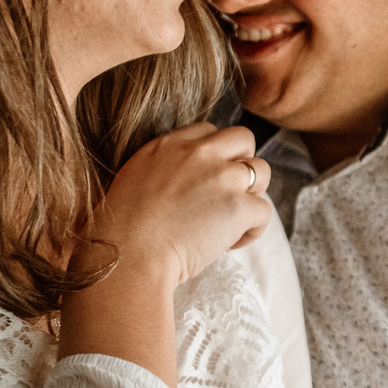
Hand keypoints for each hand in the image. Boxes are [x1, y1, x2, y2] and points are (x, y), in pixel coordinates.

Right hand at [58, 123, 271, 387]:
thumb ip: (164, 170)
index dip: (215, 156)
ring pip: (262, 171)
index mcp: (170, 145)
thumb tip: (183, 186)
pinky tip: (231, 244)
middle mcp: (200, 153)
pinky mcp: (239, 206)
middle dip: (242, 164)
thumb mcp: (134, 180)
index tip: (206, 182)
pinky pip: (264, 211)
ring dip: (253, 194)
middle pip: (243, 139)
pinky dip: (253, 230)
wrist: (127, 255)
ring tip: (232, 221)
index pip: (208, 132)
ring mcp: (222, 177)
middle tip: (228, 194)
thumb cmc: (122, 232)